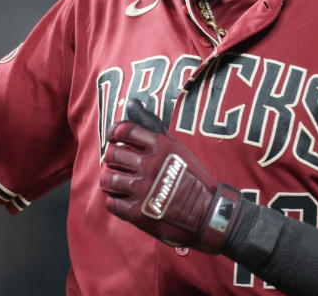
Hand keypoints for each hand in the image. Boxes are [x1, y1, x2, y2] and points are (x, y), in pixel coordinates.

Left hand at [100, 99, 243, 252]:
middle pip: (113, 154)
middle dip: (113, 158)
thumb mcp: (177, 148)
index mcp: (160, 146)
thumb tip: (132, 103)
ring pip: (108, 178)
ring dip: (110, 180)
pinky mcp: (138, 213)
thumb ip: (153, 128)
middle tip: (118, 163)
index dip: (115, 133)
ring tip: (118, 182)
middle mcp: (150, 165)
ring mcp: (142, 189)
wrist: (208, 213)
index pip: (125, 130)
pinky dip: (115, 201)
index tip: (113, 138)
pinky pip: (112, 203)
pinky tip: (124, 200)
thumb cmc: (194, 178)